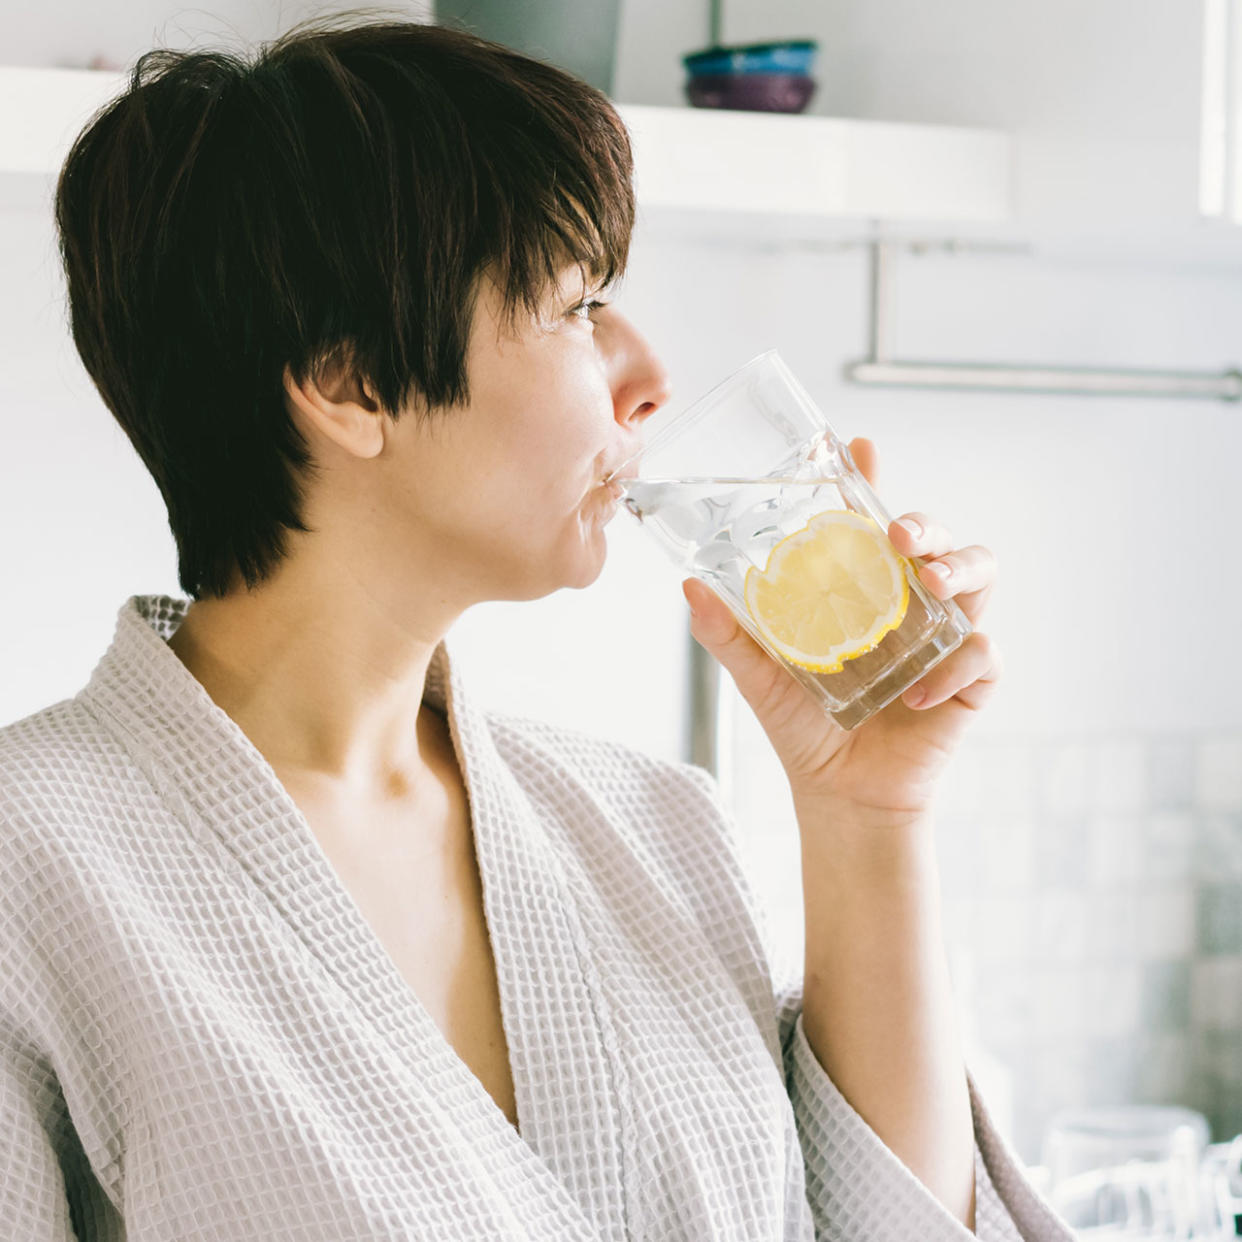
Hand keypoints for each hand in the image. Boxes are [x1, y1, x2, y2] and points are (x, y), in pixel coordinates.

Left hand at [682, 437, 1000, 818]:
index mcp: (861, 591)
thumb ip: (730, 634)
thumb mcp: (760, 678)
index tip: (860, 446)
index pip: (871, 523)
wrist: (839, 796)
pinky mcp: (969, 681)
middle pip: (937, 538)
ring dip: (961, 568)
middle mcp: (907, 603)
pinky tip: (915, 694)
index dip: (869, 481)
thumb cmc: (803, 728)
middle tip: (898, 534)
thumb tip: (689, 588)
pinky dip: (955, 667)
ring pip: (980, 575)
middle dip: (927, 524)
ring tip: (931, 583)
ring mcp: (943, 637)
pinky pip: (983, 654)